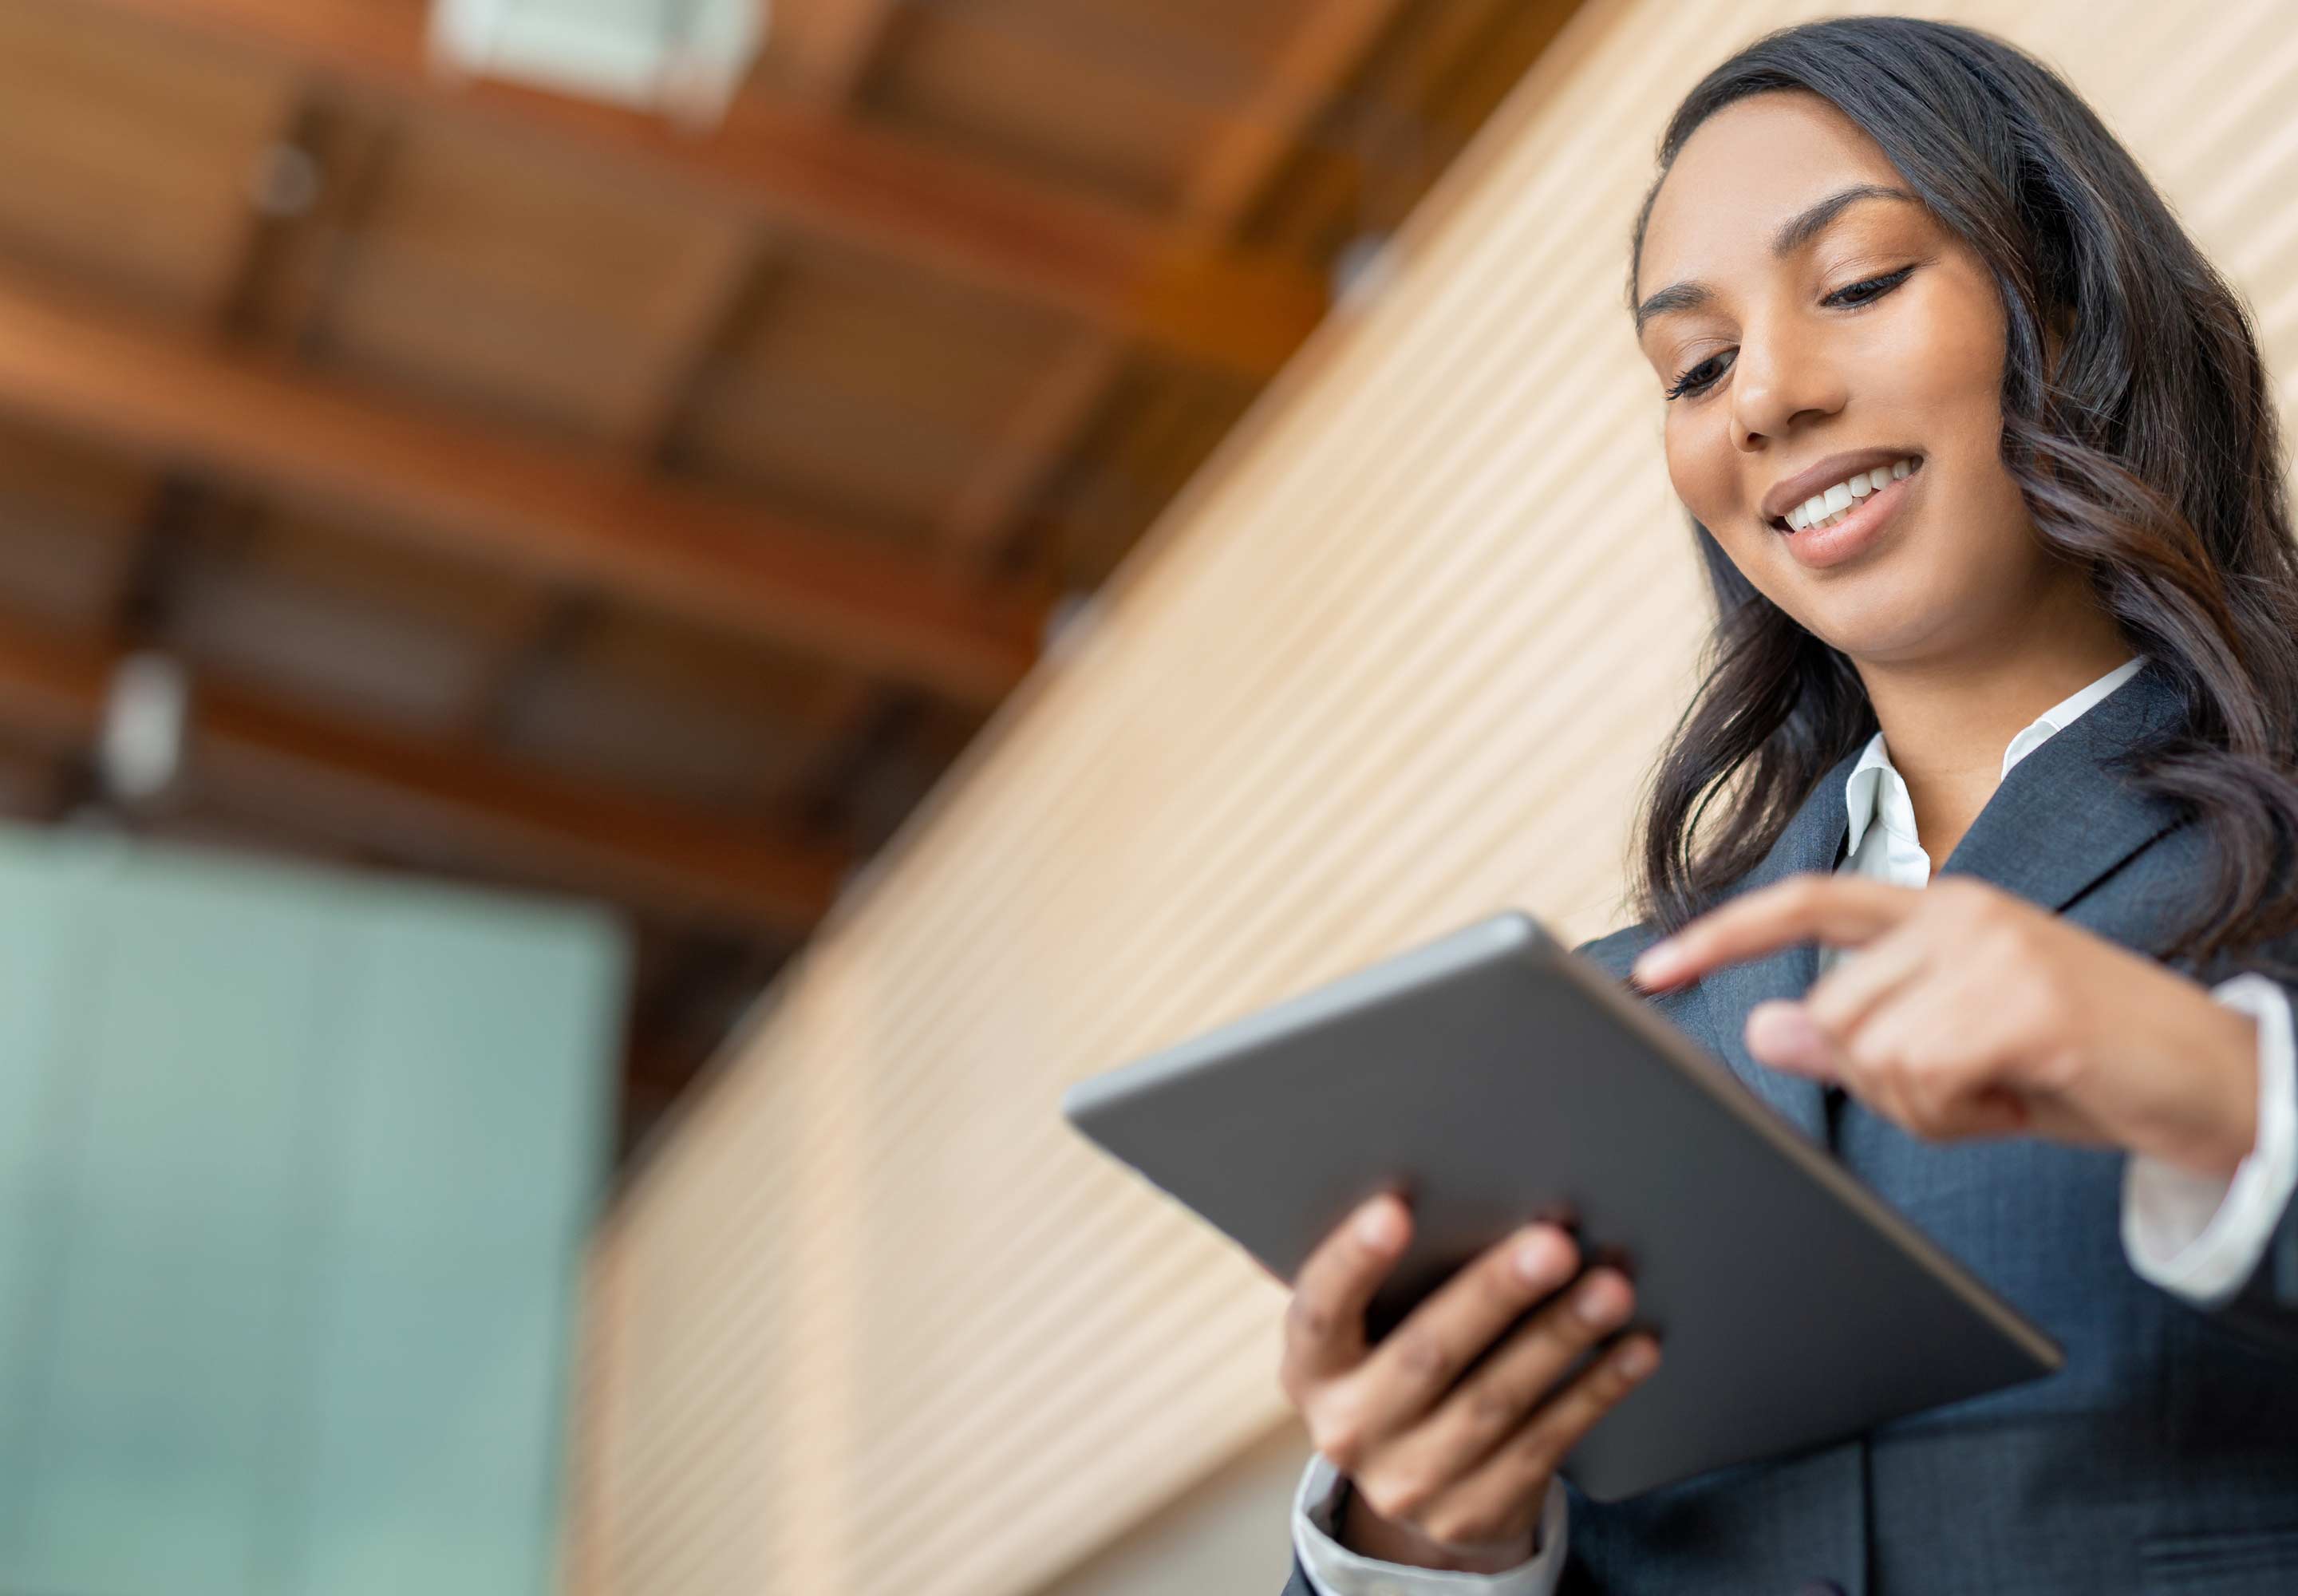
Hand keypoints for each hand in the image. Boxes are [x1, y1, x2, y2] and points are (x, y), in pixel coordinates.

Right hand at [1278, 1193, 1660, 1571]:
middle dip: (1494, 1294)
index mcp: (1312, 1368)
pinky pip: (1545, 1443)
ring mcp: (1411, 1481)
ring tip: (1612, 1288)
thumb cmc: (1397, 1366)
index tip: (1395, 1208)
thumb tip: (1482, 1194)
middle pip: (1426, 1355)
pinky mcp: (1475, 1512)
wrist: (1415, 1492)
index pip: (1319, 1310)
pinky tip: (1634, 1350)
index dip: (1353, 1261)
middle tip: (1555, 1243)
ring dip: (1560, 1338)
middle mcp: (1350, 1429)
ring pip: (1496, 1401)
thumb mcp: (1368, 1335)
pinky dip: (1594, 1391)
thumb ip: (1397, 1284)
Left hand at [1628, 873, 2261, 1178]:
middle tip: (1972, 1089)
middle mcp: (1959, 910)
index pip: (1808, 903)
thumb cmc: (2081, 1068)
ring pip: (1871, 1051)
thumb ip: (1860, 1039)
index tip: (1649, 969)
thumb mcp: (1957, 1056)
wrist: (2220, 1086)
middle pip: (1832, 1014)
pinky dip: (1962, 1113)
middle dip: (1884, 1081)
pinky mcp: (2026, 1001)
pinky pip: (1924, 1077)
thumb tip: (1758, 1028)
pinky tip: (2023, 1097)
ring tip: (2005, 1087)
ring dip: (1927, 1103)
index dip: (1723, 933)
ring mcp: (1994, 948)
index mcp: (1939, 908)